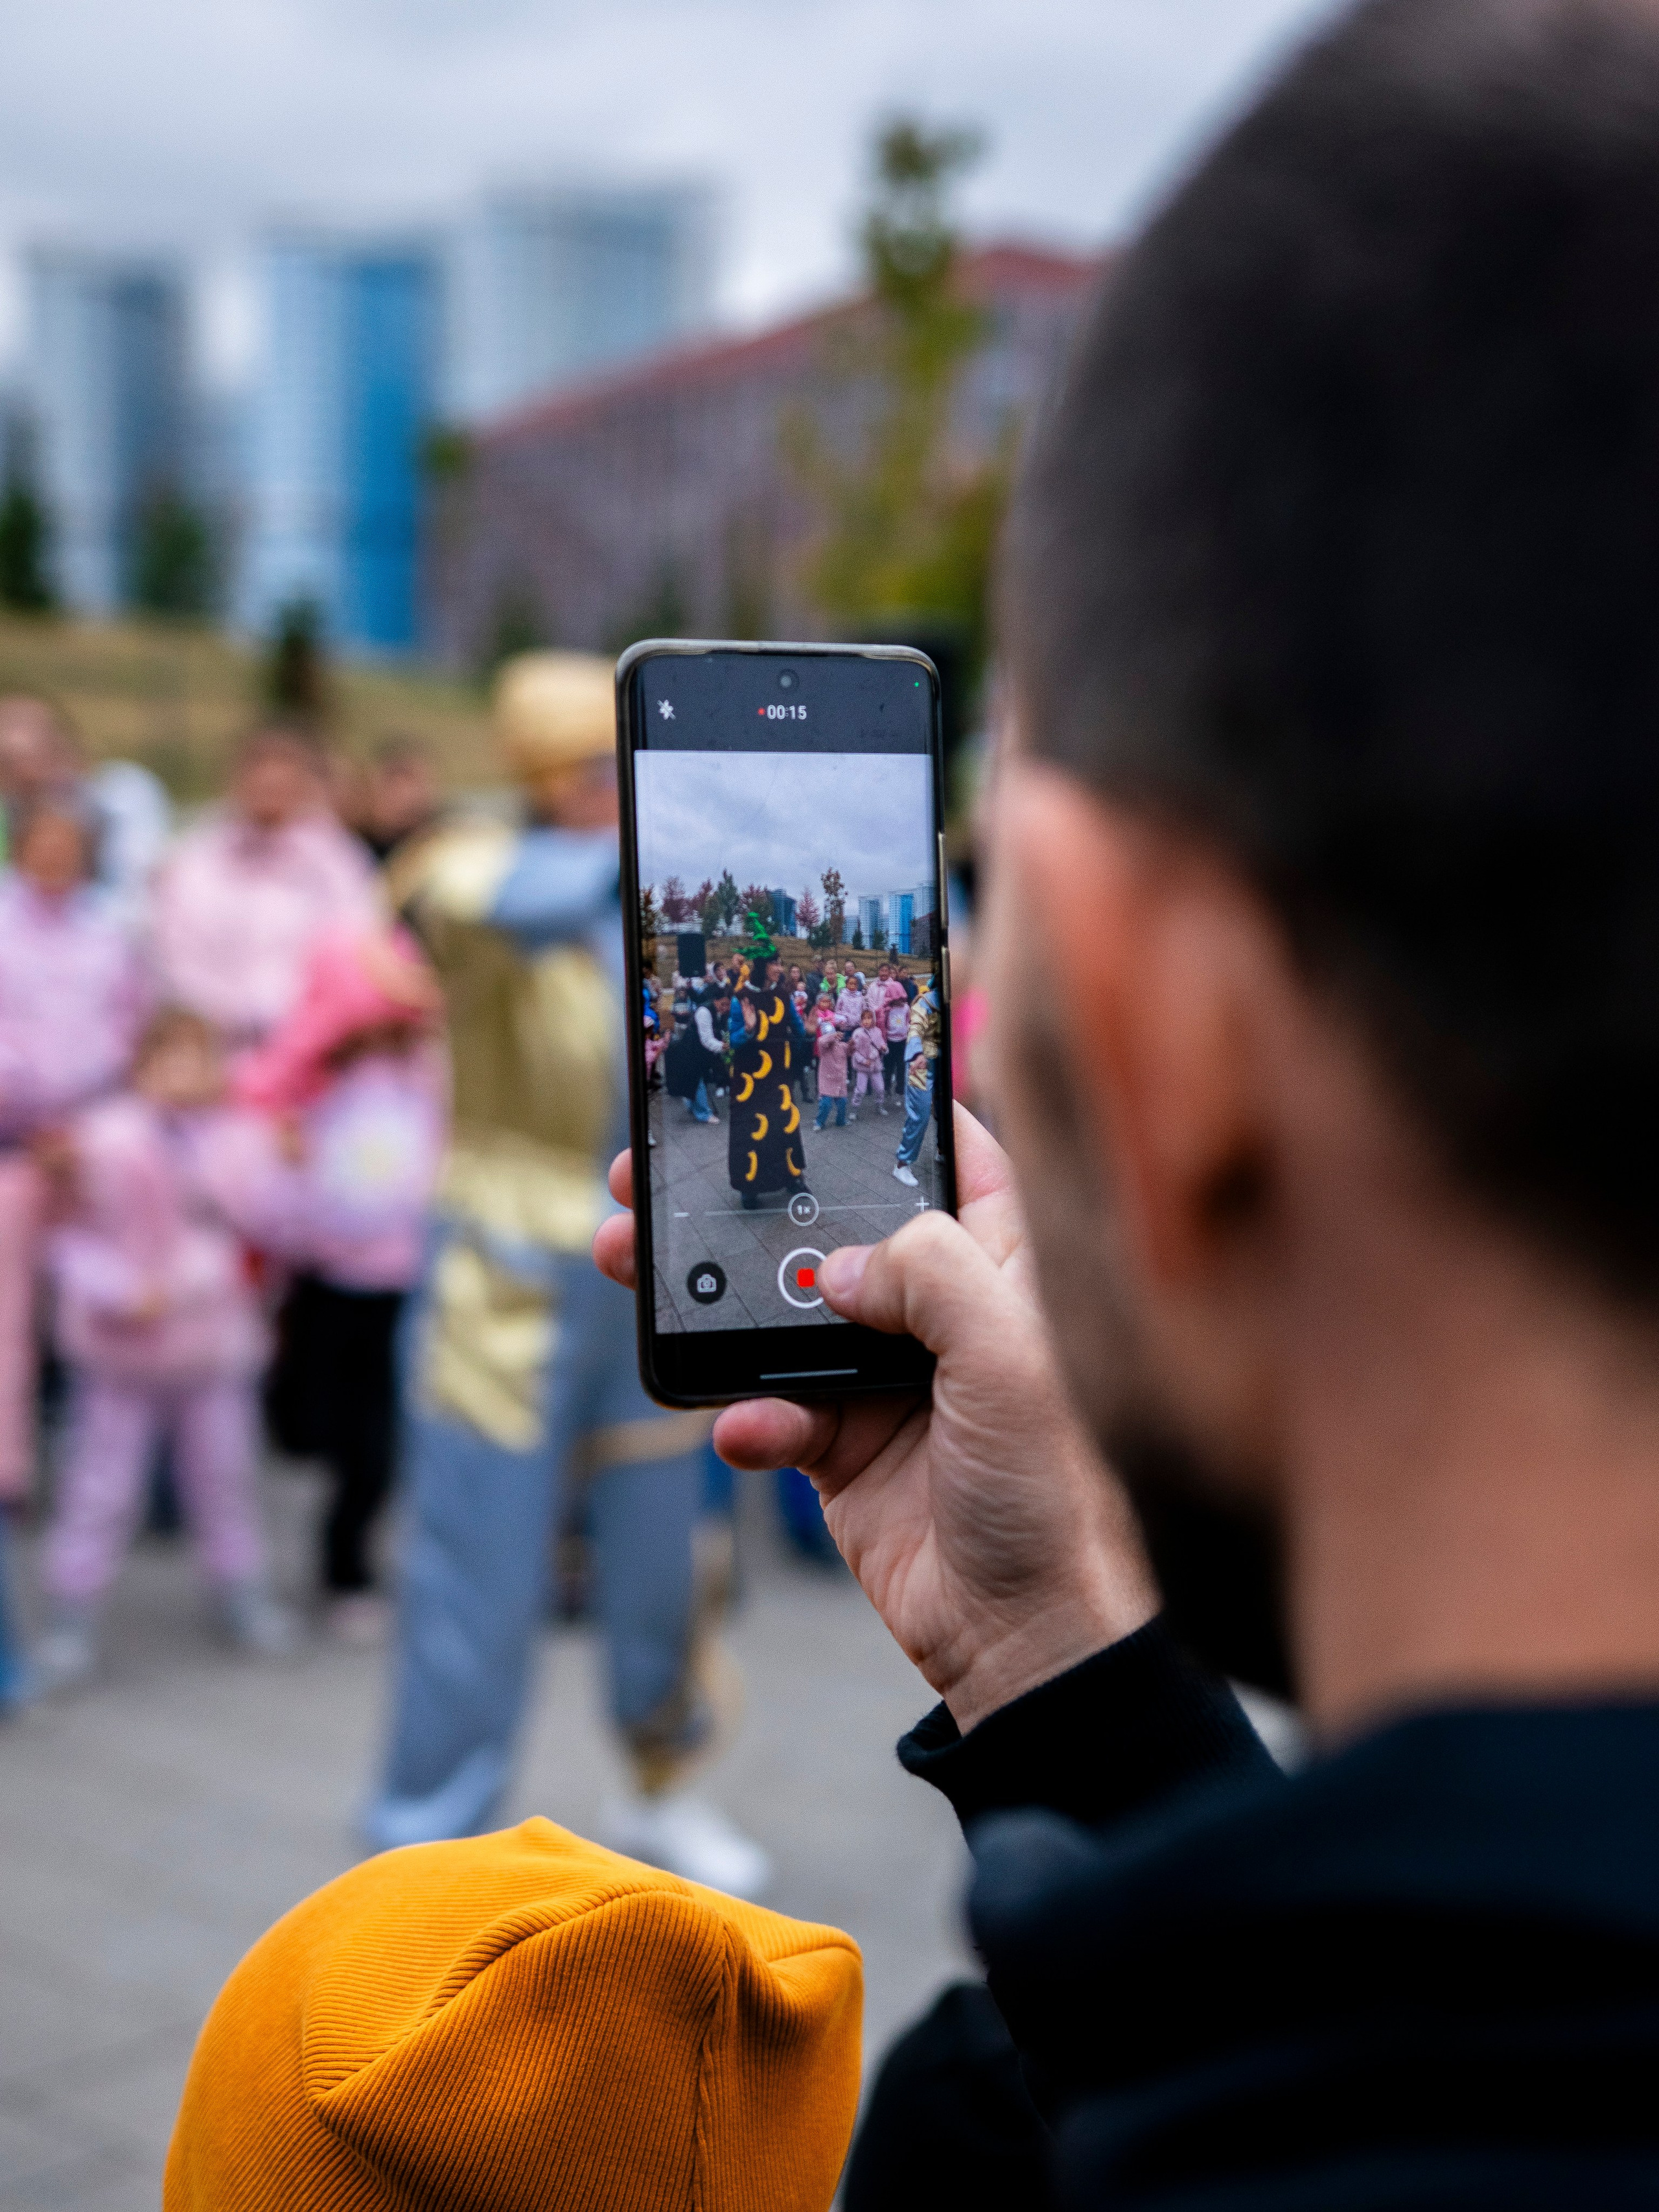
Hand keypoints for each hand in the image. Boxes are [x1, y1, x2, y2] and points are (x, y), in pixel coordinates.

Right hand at [593, 1107, 1158, 1731]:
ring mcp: (885, 1377)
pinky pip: (771, 1408)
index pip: (948, 1158)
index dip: (884, 1115)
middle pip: (829, 1228)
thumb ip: (928, 1275)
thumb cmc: (1058, 1493)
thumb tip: (836, 1267)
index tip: (803, 1078)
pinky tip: (745, 1429)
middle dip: (747, 1200)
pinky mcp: (841, 1445)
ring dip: (707, 1297)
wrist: (1029, 1636)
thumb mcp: (1011, 1357)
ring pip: (778, 1312)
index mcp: (1005, 1266)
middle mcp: (942, 1310)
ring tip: (630, 1264)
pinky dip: (748, 1416)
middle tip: (659, 1171)